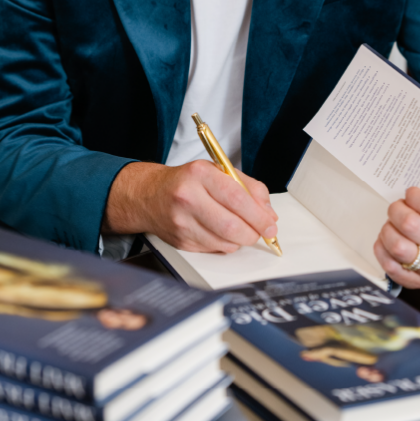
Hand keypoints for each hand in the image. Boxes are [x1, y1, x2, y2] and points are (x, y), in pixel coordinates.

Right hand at [103, 159, 277, 252]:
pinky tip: (222, 233)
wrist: (149, 195)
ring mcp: (182, 222)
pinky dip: (226, 245)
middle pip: (230, 225)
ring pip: (224, 242)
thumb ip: (248, 187)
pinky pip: (214, 249)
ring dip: (240, 240)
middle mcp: (188, 197)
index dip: (258, 215)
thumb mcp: (218, 170)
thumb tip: (268, 213)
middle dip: (253, 233)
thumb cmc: (188, 181)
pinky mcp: (180, 241)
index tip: (271, 224)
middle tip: (262, 232)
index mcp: (200, 174)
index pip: (236, 198)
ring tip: (241, 230)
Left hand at [373, 164, 419, 289]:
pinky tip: (386, 240)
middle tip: (397, 207)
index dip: (413, 196)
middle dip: (396, 210)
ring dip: (388, 230)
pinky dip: (382, 251)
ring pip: (399, 247)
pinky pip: (391, 268)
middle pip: (410, 225)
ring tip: (392, 224)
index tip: (411, 193)